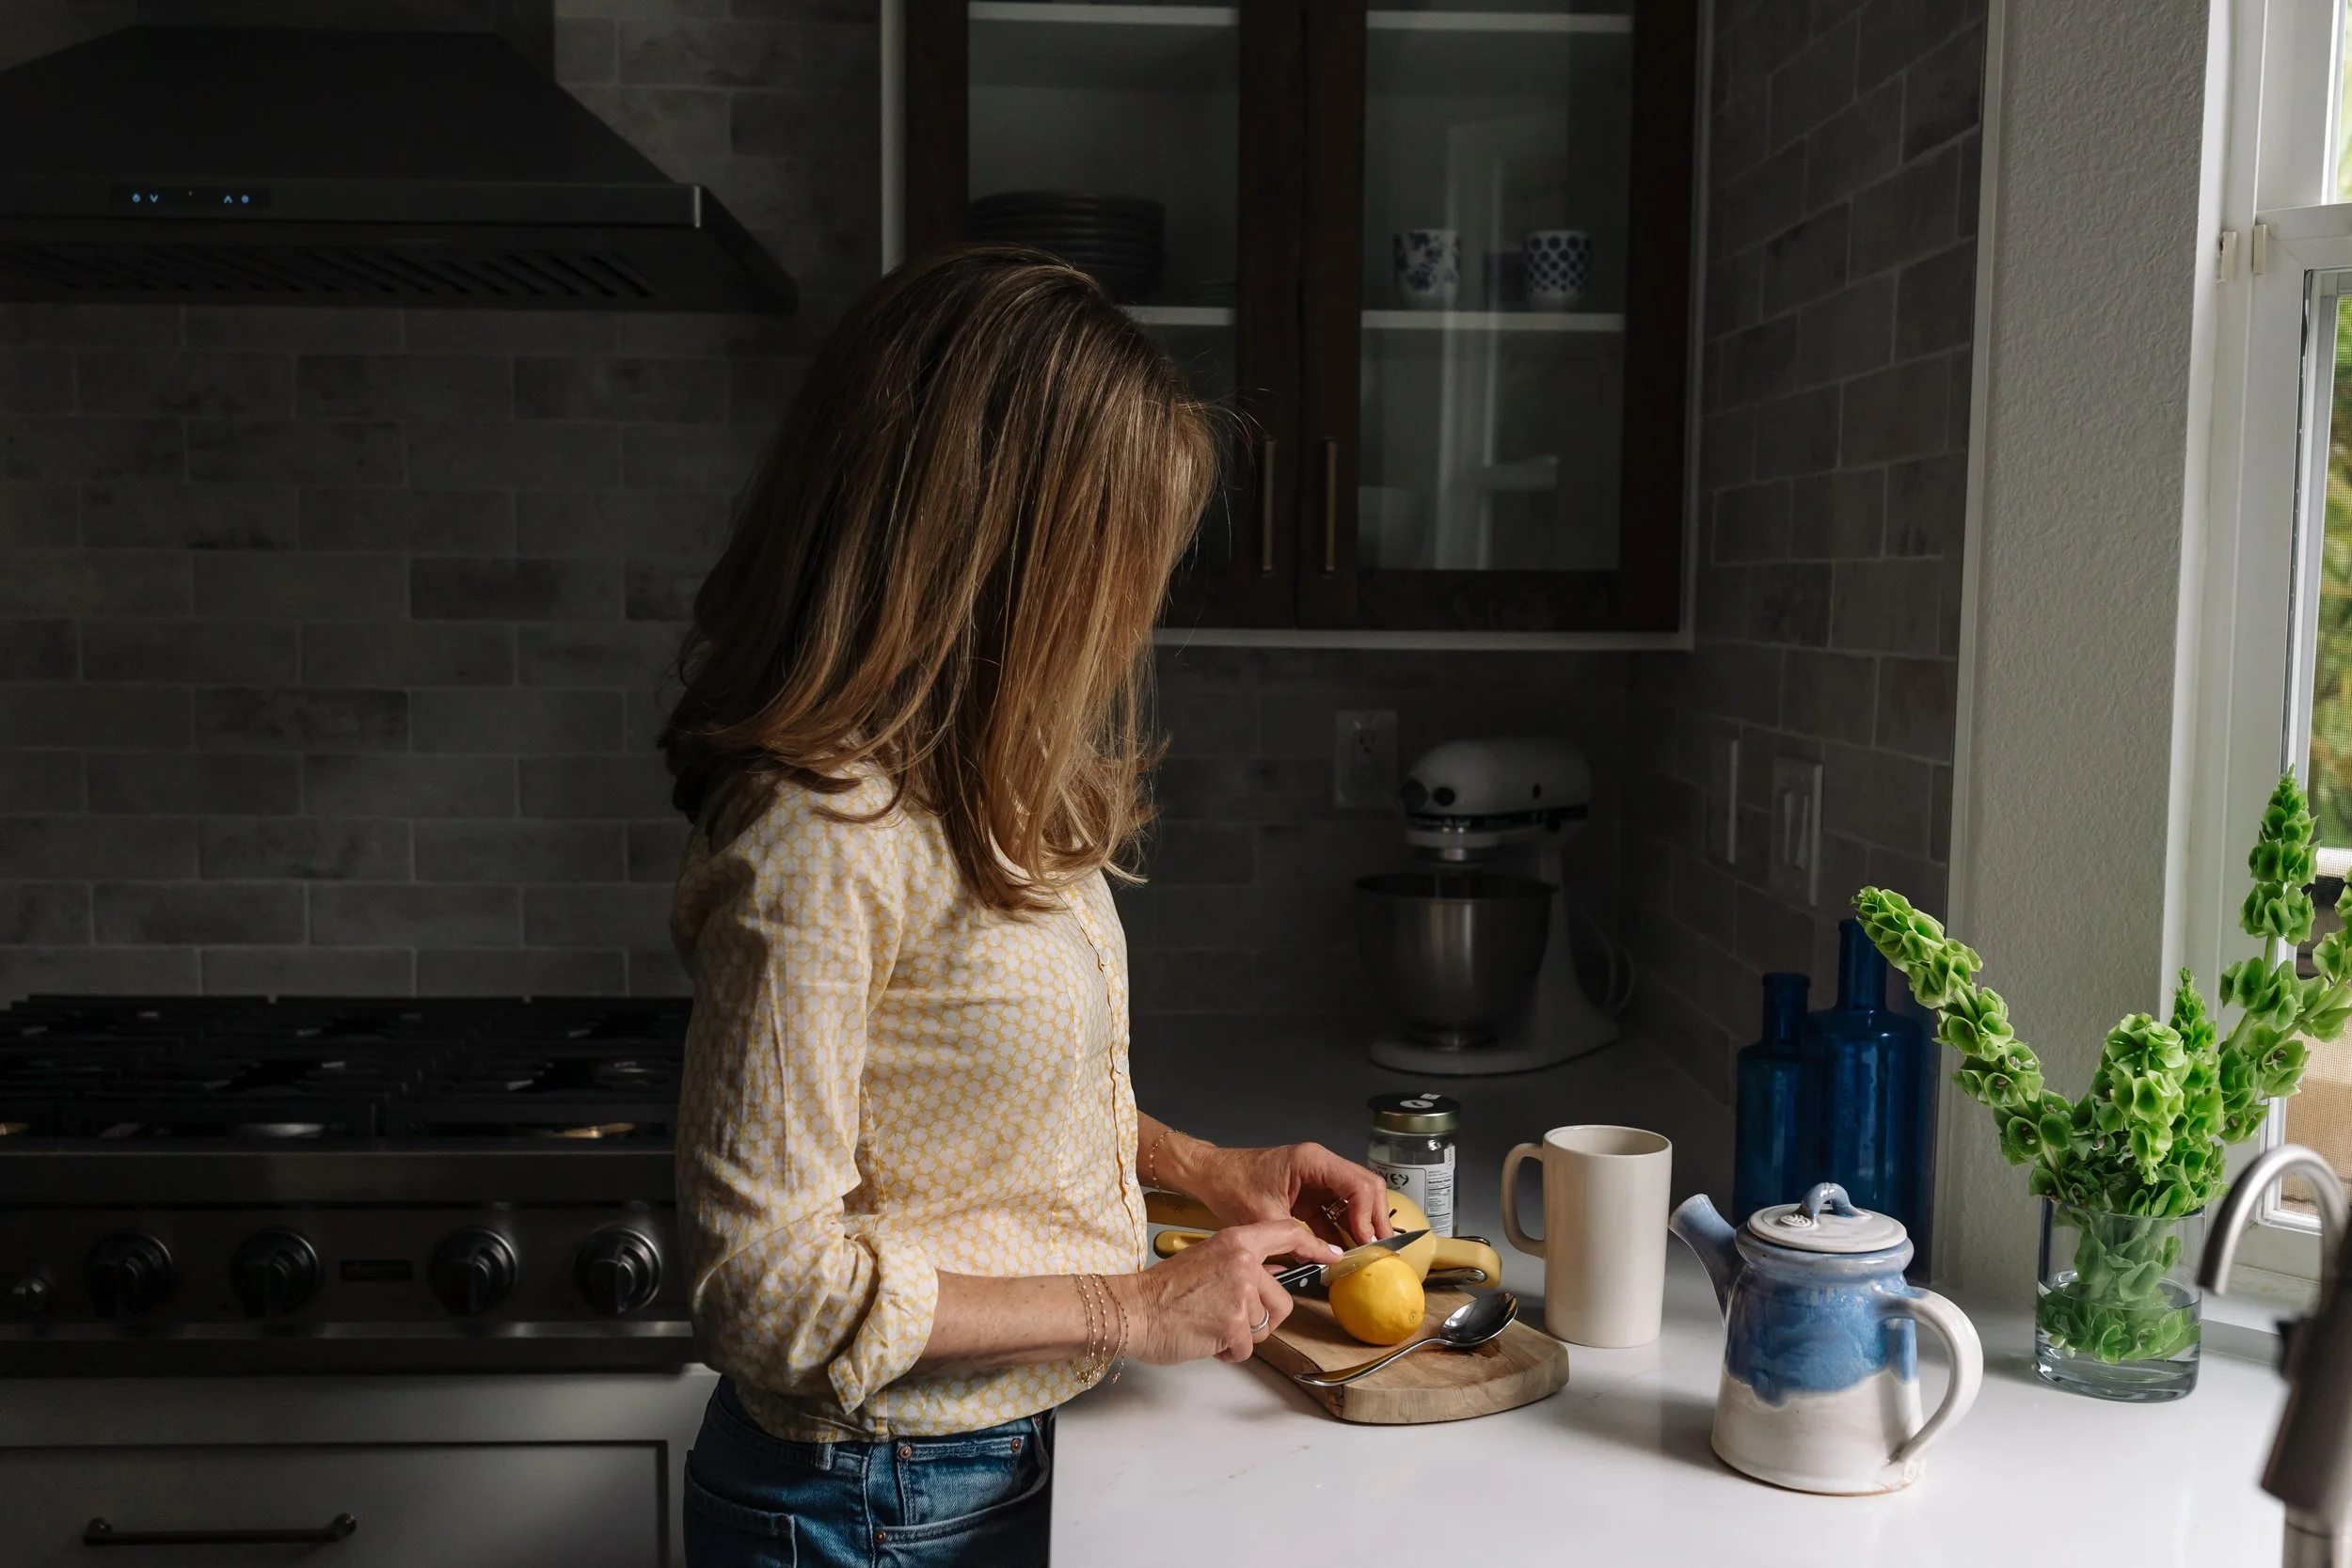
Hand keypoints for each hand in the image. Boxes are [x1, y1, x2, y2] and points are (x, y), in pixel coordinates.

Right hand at [1115, 1219, 1308, 1363]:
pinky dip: (1228, 1351)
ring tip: (1210, 1324)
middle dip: (1262, 1319)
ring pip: (1265, 1328)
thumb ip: (1244, 1265)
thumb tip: (1276, 1273)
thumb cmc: (1165, 1291)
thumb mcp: (1208, 1260)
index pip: (1286, 1233)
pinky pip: (1246, 1349)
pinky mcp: (1233, 1325)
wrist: (1134, 1310)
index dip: (1313, 1245)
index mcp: (1236, 1241)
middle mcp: (1243, 1263)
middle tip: (1228, 1317)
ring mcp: (1239, 1294)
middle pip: (1282, 1301)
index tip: (1331, 1255)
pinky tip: (1204, 1337)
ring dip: (1242, 1336)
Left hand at [1185, 1140, 1395, 1247]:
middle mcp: (1320, 1165)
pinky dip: (1342, 1230)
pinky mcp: (1309, 1194)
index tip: (1366, 1242)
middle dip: (1374, 1219)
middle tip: (1379, 1249)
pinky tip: (1345, 1251)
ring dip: (1361, 1226)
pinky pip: (1335, 1212)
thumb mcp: (1264, 1217)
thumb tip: (1328, 1260)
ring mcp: (1317, 1179)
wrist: (1210, 1176)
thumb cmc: (1231, 1185)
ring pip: (1354, 1200)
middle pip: (1365, 1188)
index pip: (1357, 1184)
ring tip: (1366, 1254)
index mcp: (1312, 1161)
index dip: (1367, 1215)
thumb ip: (1298, 1239)